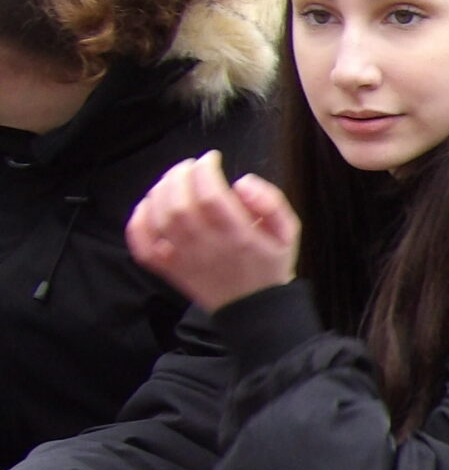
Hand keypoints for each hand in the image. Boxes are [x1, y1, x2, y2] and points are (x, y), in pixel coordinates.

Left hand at [125, 151, 298, 311]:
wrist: (254, 309)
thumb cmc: (268, 265)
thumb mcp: (288, 233)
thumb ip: (272, 202)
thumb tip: (242, 183)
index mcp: (238, 237)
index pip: (210, 194)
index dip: (205, 169)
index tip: (211, 159)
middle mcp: (207, 247)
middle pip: (179, 202)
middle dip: (181, 175)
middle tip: (190, 167)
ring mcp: (183, 259)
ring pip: (159, 216)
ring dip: (161, 190)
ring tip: (174, 181)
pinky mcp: (167, 268)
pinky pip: (141, 243)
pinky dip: (139, 220)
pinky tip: (150, 206)